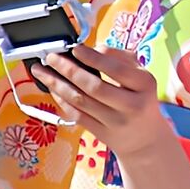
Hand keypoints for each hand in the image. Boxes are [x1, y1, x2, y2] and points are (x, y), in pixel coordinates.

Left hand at [30, 42, 169, 160]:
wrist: (147, 139)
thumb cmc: (141, 99)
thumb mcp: (141, 75)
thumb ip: (121, 58)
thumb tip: (94, 49)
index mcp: (144, 84)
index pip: (116, 69)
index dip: (93, 58)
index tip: (75, 49)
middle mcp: (131, 104)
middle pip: (94, 86)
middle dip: (68, 70)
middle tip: (51, 58)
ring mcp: (116, 121)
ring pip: (80, 101)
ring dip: (57, 84)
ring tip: (42, 71)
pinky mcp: (102, 133)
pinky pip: (77, 115)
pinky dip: (61, 100)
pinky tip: (52, 89)